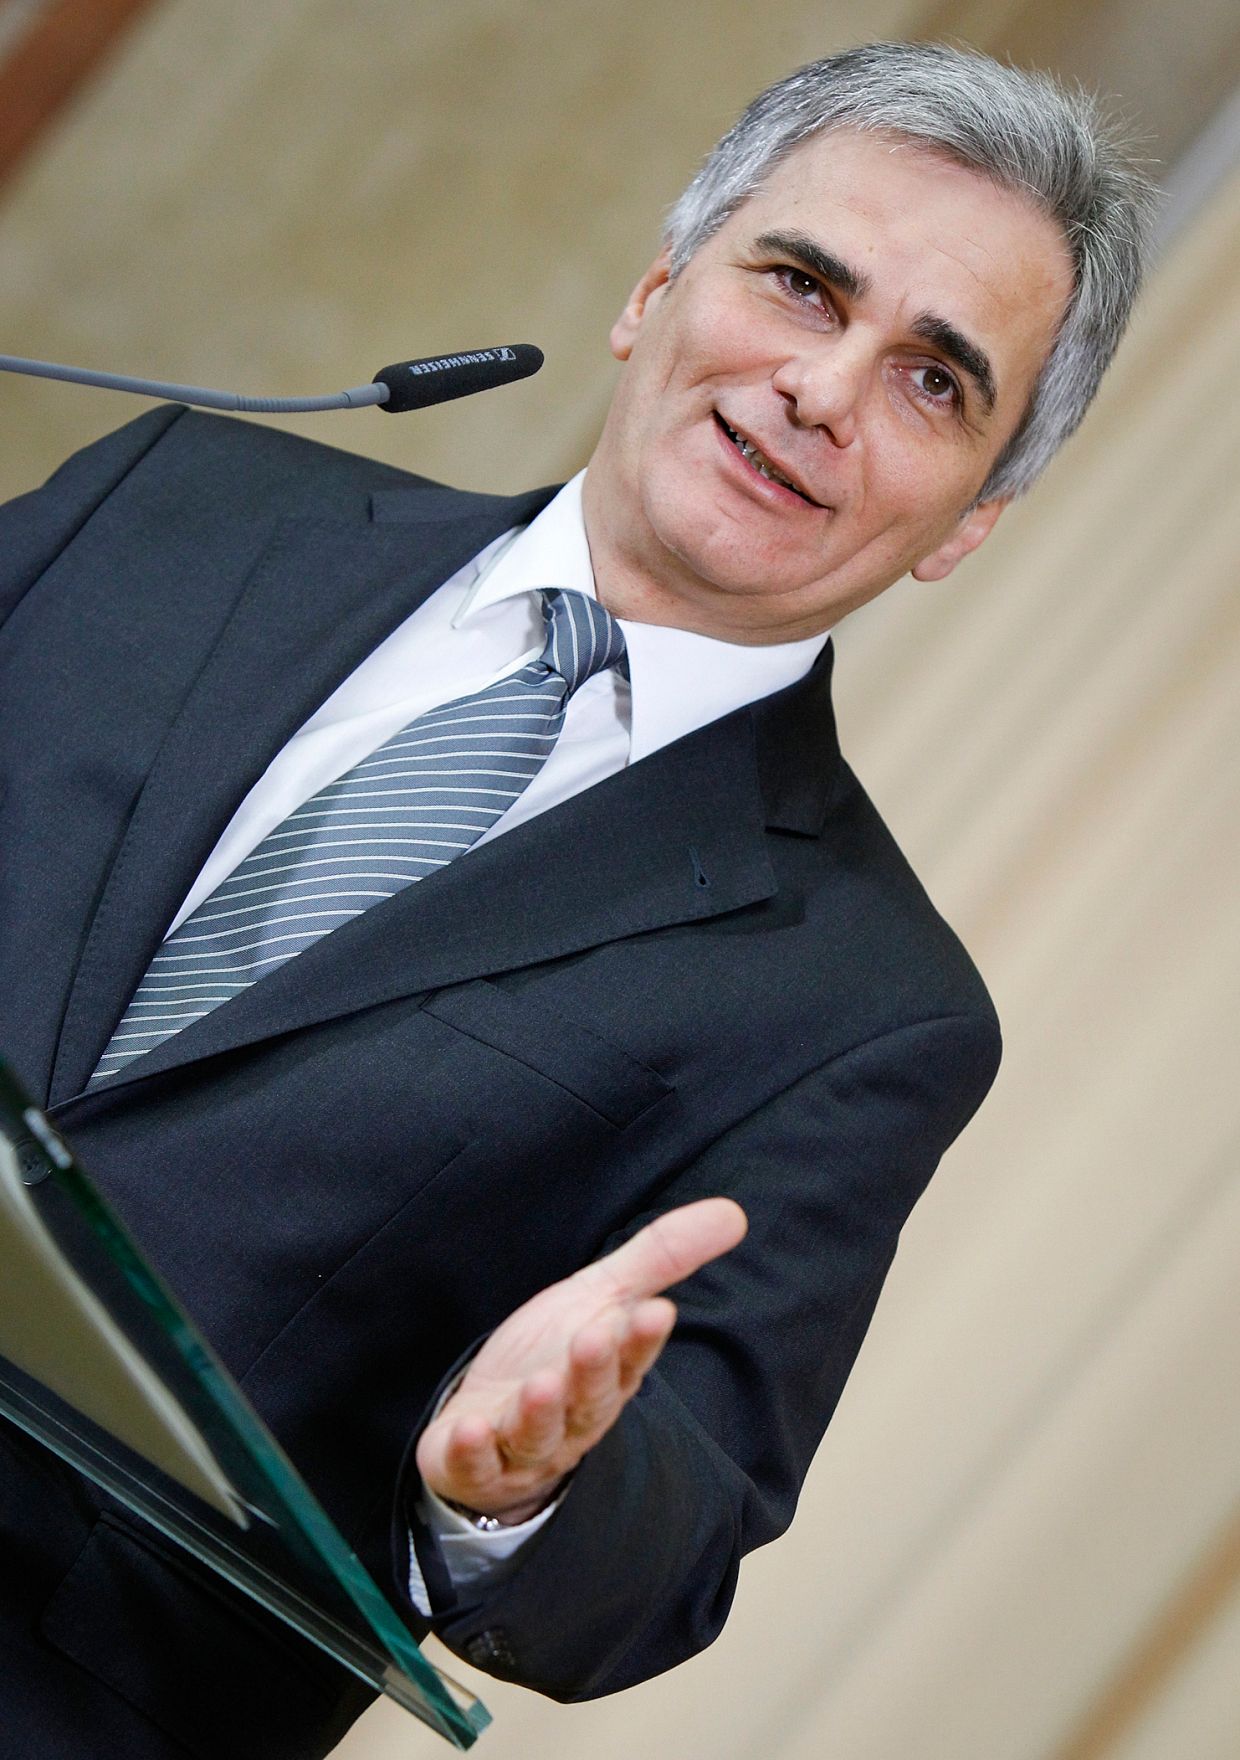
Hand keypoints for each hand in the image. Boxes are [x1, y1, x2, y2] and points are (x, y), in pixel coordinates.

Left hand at [414, 1197, 747, 1523]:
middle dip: (592, 1372)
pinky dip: (472, 1452)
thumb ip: (660, 1257)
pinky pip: (474, 1464)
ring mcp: (523, 1445)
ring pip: (536, 1434)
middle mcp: (573, 1417)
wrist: (489, 1421)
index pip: (632, 1358)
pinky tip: (469, 1429)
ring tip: (540, 1386)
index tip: (657, 1310)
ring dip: (538, 1415)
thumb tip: (734, 1213)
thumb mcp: (603, 1297)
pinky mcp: (473, 1463)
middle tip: (594, 1338)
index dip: (642, 1338)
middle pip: (589, 1399)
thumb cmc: (555, 1354)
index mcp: (608, 1376)